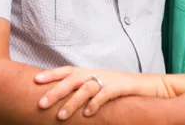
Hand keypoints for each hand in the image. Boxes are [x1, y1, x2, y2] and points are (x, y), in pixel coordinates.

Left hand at [34, 66, 167, 119]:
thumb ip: (84, 89)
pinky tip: (87, 114)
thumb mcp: (100, 85)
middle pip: (72, 79)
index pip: (67, 70)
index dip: (51, 74)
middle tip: (41, 103)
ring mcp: (109, 79)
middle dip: (56, 90)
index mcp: (90, 71)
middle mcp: (97, 73)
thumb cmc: (121, 88)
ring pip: (86, 87)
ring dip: (73, 102)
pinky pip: (105, 94)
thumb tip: (62, 98)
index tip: (35, 80)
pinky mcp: (121, 86)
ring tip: (61, 115)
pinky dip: (95, 103)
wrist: (149, 85)